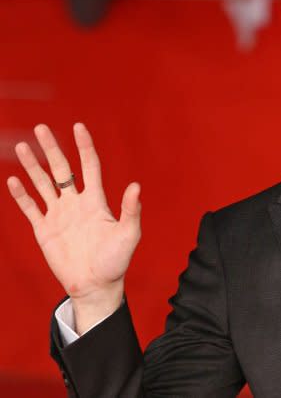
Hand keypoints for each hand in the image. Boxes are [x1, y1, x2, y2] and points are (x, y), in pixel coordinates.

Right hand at [7, 123, 140, 333]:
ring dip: (32, 166)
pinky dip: (21, 195)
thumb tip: (136, 185)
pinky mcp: (44, 230)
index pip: (89, 166)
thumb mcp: (129, 234)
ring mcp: (59, 215)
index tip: (78, 126)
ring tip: (21, 146)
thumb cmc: (116, 260)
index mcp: (96, 201)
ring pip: (42, 184)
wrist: (96, 285)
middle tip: (40, 128)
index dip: (84, 146)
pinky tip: (13, 179)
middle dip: (51, 149)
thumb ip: (131, 210)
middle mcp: (76, 203)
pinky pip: (30, 208)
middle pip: (61, 170)